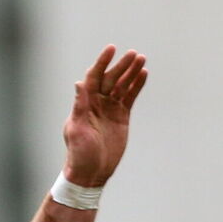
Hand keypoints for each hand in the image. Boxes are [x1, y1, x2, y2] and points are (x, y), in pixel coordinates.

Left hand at [62, 46, 147, 186]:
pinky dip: (136, 86)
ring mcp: (110, 109)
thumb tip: (79, 83)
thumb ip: (80, 106)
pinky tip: (144, 74)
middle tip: (133, 54)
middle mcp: (96, 104)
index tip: (111, 49)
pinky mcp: (121, 117)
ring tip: (141, 59)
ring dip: (131, 73)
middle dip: (121, 66)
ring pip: (122, 86)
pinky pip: (130, 97)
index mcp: (84, 104)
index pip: (93, 77)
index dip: (102, 63)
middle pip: (110, 79)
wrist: (91, 172)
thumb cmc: (79, 153)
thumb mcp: (77, 130)